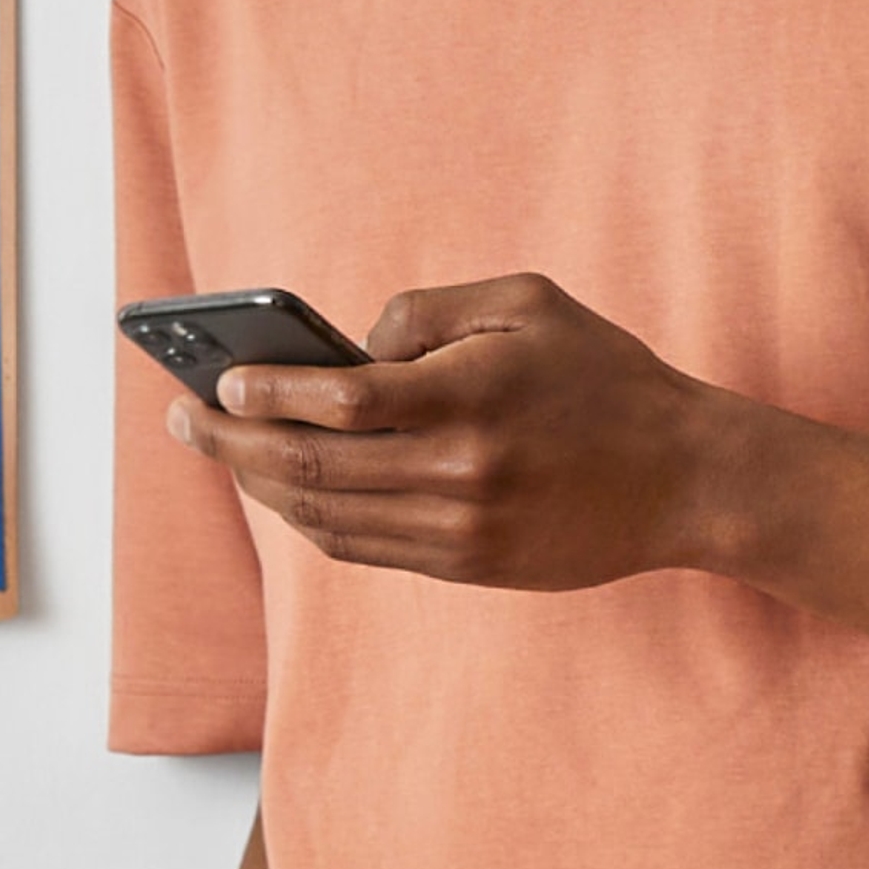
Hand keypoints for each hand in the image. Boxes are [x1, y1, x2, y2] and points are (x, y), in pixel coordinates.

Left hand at [166, 271, 729, 590]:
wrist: (686, 478)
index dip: (267, 395)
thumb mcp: (527, 302)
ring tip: (221, 452)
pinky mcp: (468, 567)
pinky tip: (282, 488)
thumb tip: (346, 348)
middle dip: (232, 445)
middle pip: (314, 468)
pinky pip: (363, 549)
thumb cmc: (603, 374)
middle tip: (182, 421)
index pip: (340, 402)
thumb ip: (427, 311)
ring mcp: (462, 530)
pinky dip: (309, 519)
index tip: (217, 383)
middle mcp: (461, 471)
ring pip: (327, 517)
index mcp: (473, 396)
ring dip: (260, 486)